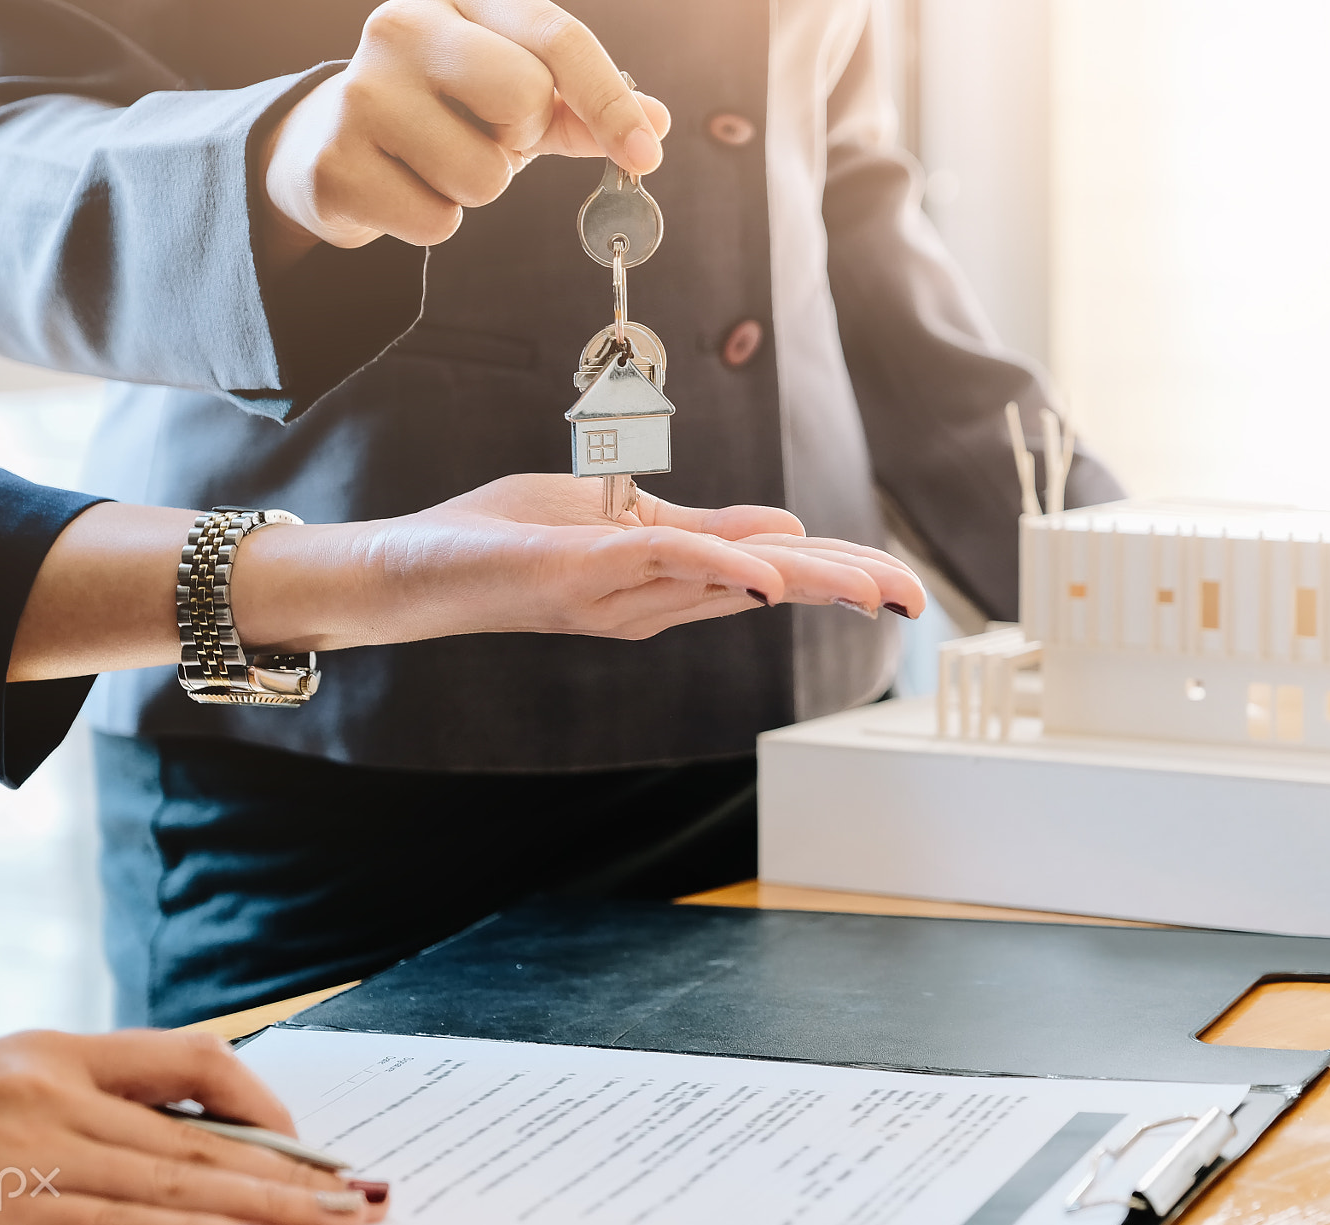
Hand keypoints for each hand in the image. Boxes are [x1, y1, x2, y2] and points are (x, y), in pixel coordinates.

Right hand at [0, 1031, 386, 1224]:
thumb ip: (74, 1099)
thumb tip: (166, 1141)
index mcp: (57, 1050)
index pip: (194, 1061)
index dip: (265, 1105)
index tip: (313, 1146)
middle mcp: (57, 1088)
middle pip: (208, 1134)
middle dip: (304, 1169)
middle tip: (376, 1192)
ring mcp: (30, 1147)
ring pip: (182, 1178)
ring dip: (278, 1204)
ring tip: (348, 1221)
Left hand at [235, 474, 927, 650]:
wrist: (409, 569)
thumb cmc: (500, 537)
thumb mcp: (614, 516)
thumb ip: (696, 526)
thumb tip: (785, 532)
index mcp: (669, 576)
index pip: (773, 572)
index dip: (843, 575)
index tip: (907, 590)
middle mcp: (657, 595)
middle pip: (772, 587)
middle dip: (849, 590)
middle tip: (920, 603)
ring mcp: (622, 591)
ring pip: (735, 579)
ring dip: (812, 581)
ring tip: (881, 588)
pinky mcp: (582, 575)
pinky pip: (665, 565)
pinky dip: (722, 568)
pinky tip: (773, 576)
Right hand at [260, 0, 670, 264]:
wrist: (328, 145)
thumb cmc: (439, 113)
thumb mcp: (511, 97)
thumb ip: (581, 109)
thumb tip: (656, 125)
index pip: (553, 34)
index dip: (608, 98)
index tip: (644, 152)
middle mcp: (402, 25)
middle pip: (525, 97)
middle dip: (521, 138)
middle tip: (486, 137)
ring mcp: (360, 91)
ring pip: (484, 176)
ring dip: (475, 189)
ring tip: (436, 163)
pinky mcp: (335, 162)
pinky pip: (436, 222)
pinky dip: (433, 222)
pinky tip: (402, 189)